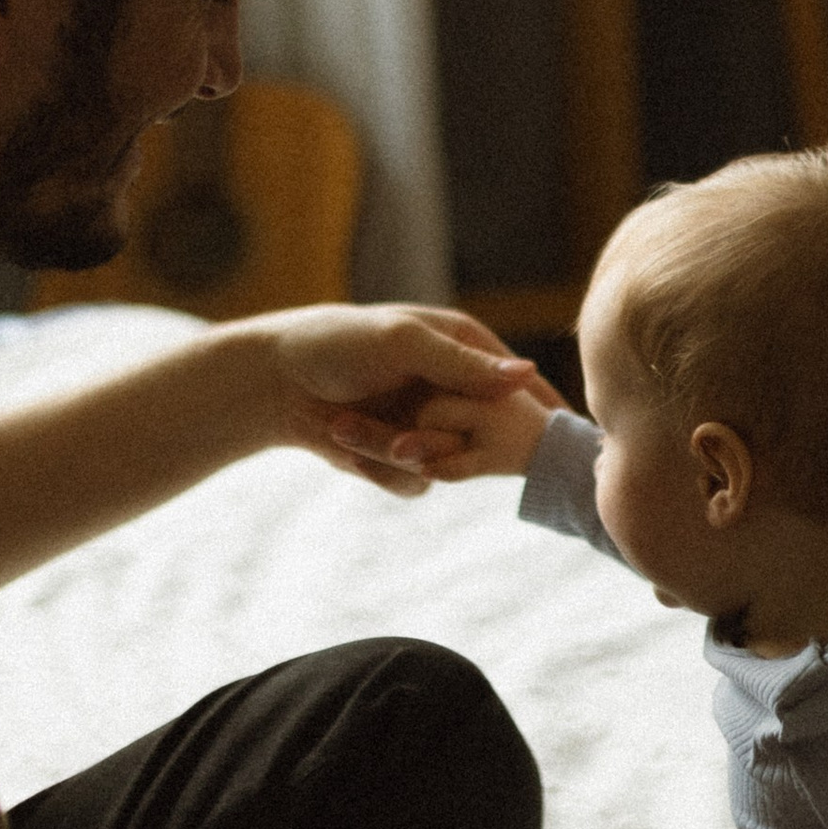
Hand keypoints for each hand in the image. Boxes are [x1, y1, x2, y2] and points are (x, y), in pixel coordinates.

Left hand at [252, 306, 549, 495]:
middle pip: (483, 436)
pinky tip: (346, 448)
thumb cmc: (336, 345)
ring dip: (398, 456)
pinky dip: (382, 472)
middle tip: (403, 439)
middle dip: (443, 443)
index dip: (539, 410)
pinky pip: (416, 484)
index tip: (554, 439)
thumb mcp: (402, 344)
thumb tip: (526, 375)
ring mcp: (428, 425)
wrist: (273, 382)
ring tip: (349, 430)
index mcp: (463, 347)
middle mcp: (452, 389)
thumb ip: (462, 364)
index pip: (518, 383)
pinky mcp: (402, 456)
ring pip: (446, 466)